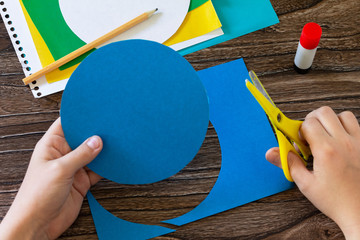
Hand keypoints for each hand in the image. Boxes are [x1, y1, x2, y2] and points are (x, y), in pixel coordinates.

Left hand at [0, 118, 102, 239]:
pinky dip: (106, 167)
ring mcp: (73, 168)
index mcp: (51, 146)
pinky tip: (114, 161)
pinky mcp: (82, 181)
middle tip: (110, 127)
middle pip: (82, 139)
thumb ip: (80, 155)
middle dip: (95, 133)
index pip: (66, 124)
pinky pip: (97, 170)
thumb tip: (96, 141)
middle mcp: (63, 155)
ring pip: (92, 154)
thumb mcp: (60, 170)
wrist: (38, 224)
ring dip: (102, 151)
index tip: (94, 111)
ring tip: (116, 142)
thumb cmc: (36, 196)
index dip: (79, 116)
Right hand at [266, 106, 359, 238]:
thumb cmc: (335, 201)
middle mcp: (344, 142)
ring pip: (342, 115)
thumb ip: (288, 163)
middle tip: (309, 136)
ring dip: (331, 121)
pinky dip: (346, 127)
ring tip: (326, 136)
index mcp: (326, 151)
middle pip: (323, 112)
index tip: (298, 142)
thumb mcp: (306, 184)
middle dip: (312, 120)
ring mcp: (358, 143)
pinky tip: (340, 141)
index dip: (299, 131)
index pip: (308, 123)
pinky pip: (356, 124)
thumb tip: (271, 153)